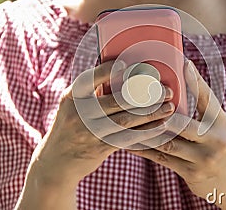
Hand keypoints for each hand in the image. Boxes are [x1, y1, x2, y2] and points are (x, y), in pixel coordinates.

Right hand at [29, 60, 173, 186]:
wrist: (56, 162)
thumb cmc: (71, 126)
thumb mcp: (73, 106)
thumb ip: (92, 92)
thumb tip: (121, 71)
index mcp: (72, 96)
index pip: (90, 79)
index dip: (107, 70)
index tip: (127, 64)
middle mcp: (79, 113)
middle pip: (116, 100)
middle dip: (144, 94)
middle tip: (165, 90)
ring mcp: (89, 132)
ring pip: (126, 120)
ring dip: (151, 113)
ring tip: (169, 107)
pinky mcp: (99, 148)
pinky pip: (127, 138)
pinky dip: (146, 132)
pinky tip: (161, 126)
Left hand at [128, 60, 225, 198]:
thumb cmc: (219, 145)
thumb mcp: (218, 126)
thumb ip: (202, 110)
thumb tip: (177, 86)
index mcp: (222, 122)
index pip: (208, 98)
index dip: (195, 80)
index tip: (183, 63)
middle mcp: (216, 139)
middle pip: (183, 122)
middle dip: (160, 111)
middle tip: (141, 96)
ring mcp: (204, 158)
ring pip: (168, 141)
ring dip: (146, 130)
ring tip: (127, 118)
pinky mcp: (191, 173)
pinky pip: (162, 158)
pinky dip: (144, 149)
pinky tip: (128, 142)